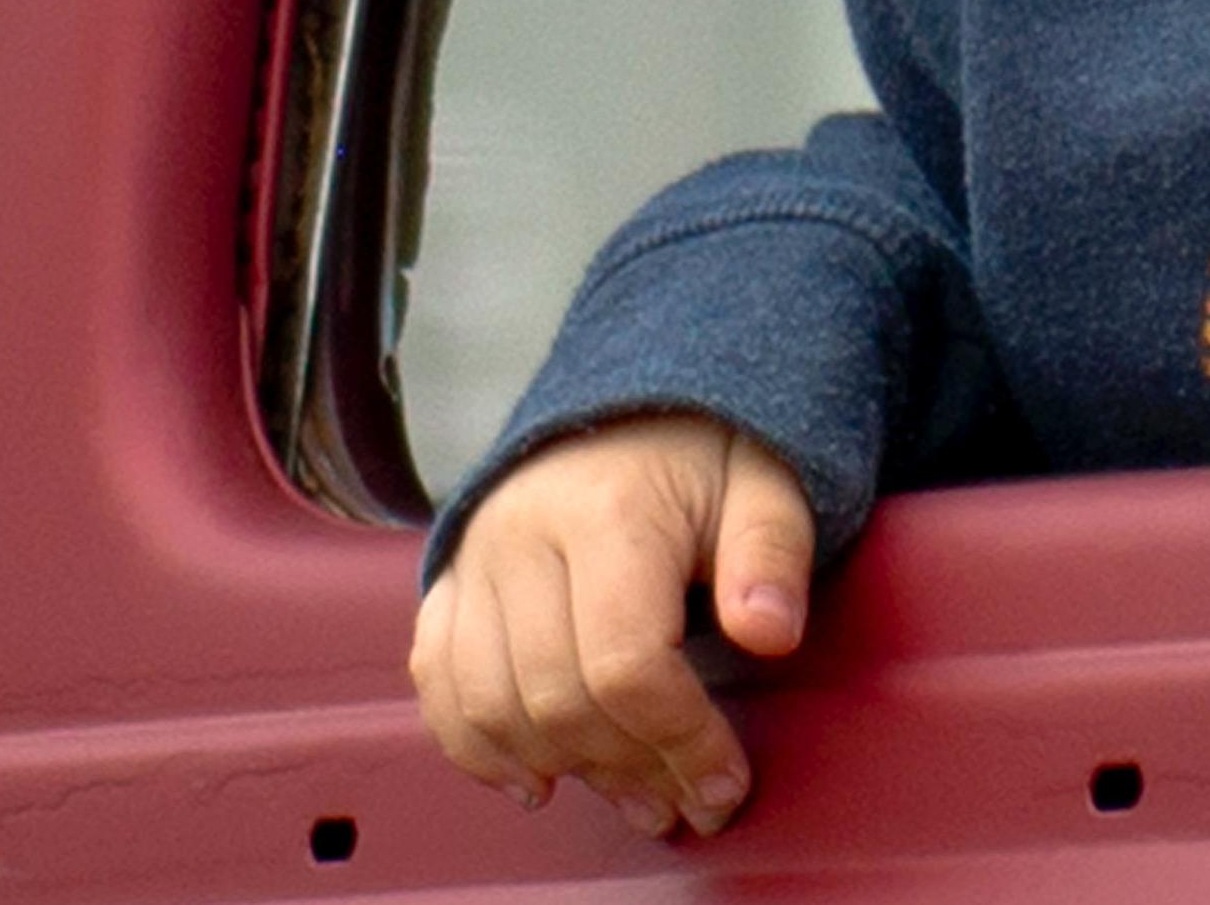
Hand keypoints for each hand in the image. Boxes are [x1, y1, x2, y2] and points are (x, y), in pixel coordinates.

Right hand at [407, 412, 814, 839]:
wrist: (624, 406)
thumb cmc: (706, 454)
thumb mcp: (767, 485)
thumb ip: (773, 555)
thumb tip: (771, 632)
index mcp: (608, 511)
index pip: (627, 662)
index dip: (678, 739)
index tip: (725, 782)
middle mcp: (521, 536)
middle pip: (557, 696)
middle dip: (628, 768)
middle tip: (684, 803)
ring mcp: (472, 561)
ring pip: (491, 703)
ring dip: (560, 768)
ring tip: (631, 797)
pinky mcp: (446, 582)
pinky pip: (437, 682)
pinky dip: (476, 745)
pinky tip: (536, 778)